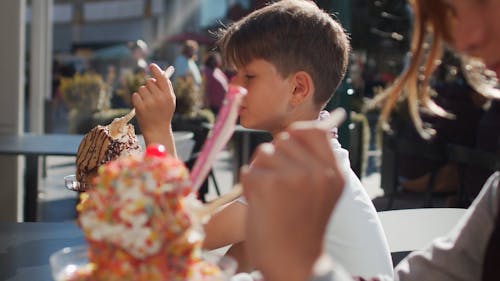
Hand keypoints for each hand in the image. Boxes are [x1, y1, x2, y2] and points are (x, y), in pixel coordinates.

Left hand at [131, 63, 175, 145]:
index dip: (156, 70)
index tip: (151, 66)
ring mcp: (149, 103)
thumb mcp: (170, 101)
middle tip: (151, 95)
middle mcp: (159, 98)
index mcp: (168, 96)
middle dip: (149, 86)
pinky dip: (137, 99)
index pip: (162, 78)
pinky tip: (142, 106)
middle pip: (150, 81)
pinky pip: (135, 95)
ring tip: (147, 103)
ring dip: (143, 94)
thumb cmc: (164, 114)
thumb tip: (161, 73)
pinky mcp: (140, 107)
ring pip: (141, 88)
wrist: (157, 130)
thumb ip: (167, 88)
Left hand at [240, 126, 344, 280]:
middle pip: (283, 140)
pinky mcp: (268, 184)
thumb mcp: (322, 192)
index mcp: (334, 173)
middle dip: (276, 159)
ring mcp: (293, 176)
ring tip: (272, 199)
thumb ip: (314, 161)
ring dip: (261, 173)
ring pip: (263, 153)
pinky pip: (248, 171)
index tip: (290, 158)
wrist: (294, 264)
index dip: (294, 139)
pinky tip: (261, 206)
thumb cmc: (302, 228)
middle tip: (281, 190)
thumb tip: (299, 128)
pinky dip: (248, 188)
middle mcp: (317, 171)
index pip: (312, 131)